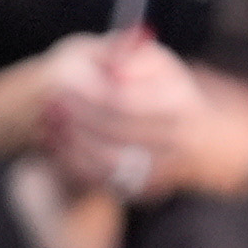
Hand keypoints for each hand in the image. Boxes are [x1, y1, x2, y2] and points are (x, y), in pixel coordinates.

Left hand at [37, 35, 247, 198]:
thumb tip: (114, 65)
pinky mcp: (145, 189)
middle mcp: (175, 139)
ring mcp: (162, 168)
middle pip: (113, 131)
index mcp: (179, 103)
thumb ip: (136, 58)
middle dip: (76, 118)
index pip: (123, 101)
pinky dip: (76, 164)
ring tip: (49, 124)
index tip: (61, 84)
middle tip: (49, 105)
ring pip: (106, 160)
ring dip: (71, 144)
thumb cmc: (166, 93)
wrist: (199, 138)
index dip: (88, 94)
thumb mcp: (158, 66)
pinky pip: (103, 180)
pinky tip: (57, 146)